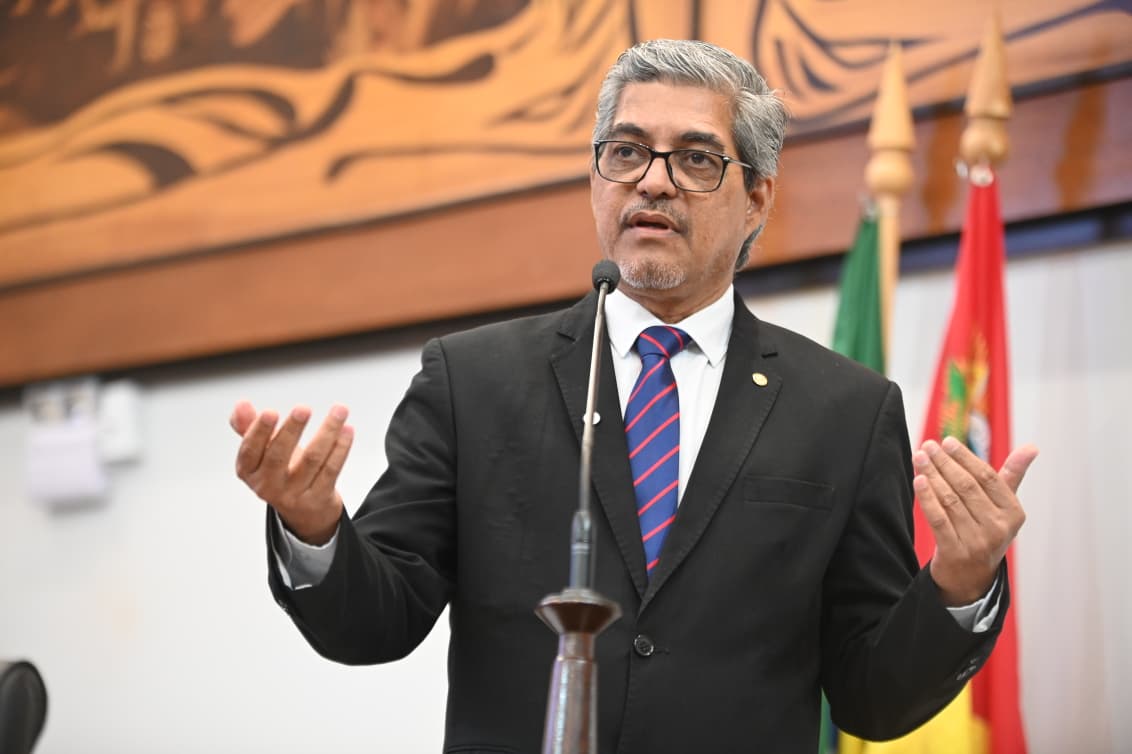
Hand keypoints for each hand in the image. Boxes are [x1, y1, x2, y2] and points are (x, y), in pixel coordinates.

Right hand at [230, 400, 353, 544]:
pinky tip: (347, 430)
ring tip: (339, 410)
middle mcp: (268, 486)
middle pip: (279, 456)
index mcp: (249, 471)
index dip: (259, 431)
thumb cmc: (282, 472)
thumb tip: (241, 405)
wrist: (305, 511)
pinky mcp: (319, 497)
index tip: (270, 412)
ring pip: (312, 459)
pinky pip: (331, 469)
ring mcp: (294, 494)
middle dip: (292, 430)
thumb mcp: (262, 452)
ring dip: (327, 432)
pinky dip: (341, 448)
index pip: (250, 451)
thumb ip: (250, 427)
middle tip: (303, 409)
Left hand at [914, 437, 1037, 605]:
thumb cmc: (987, 532)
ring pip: (950, 500)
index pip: (988, 478)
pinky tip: (918, 480)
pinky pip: (938, 519)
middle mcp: (998, 528)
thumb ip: (1012, 476)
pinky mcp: (955, 552)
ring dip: (932, 476)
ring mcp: (977, 542)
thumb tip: (1032, 447)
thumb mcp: (1003, 508)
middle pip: (966, 486)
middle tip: (928, 445)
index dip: (966, 458)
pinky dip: (927, 498)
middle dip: (945, 463)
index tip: (947, 441)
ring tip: (919, 458)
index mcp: (1013, 513)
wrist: (971, 578)